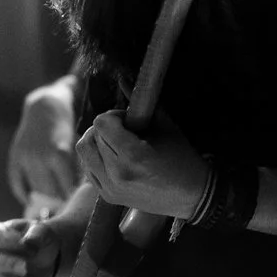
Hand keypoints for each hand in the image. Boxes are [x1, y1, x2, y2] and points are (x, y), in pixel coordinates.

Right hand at [6, 75, 78, 204]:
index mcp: (59, 154)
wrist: (46, 106)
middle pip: (51, 193)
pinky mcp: (14, 158)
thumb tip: (77, 196)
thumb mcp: (77, 146)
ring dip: (45, 199)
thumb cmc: (68, 127)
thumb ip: (77, 169)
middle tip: (67, 206)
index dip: (73, 198)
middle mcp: (39, 158)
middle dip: (60, 200)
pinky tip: (32, 200)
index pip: (67, 189)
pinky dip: (24, 194)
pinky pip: (18, 185)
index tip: (78, 204)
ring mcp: (25, 158)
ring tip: (54, 203)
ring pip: (35, 191)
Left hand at [76, 109, 208, 217]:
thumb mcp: (167, 127)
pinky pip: (87, 168)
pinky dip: (96, 158)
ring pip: (84, 151)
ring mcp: (110, 188)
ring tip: (116, 142)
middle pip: (92, 136)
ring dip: (97, 141)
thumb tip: (124, 79)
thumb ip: (144, 102)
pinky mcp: (107, 197)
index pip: (101, 123)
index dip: (114, 116)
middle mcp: (117, 174)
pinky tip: (114, 157)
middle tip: (125, 130)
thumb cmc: (183, 158)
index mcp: (133, 156)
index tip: (129, 120)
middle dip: (106, 128)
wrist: (192, 196)